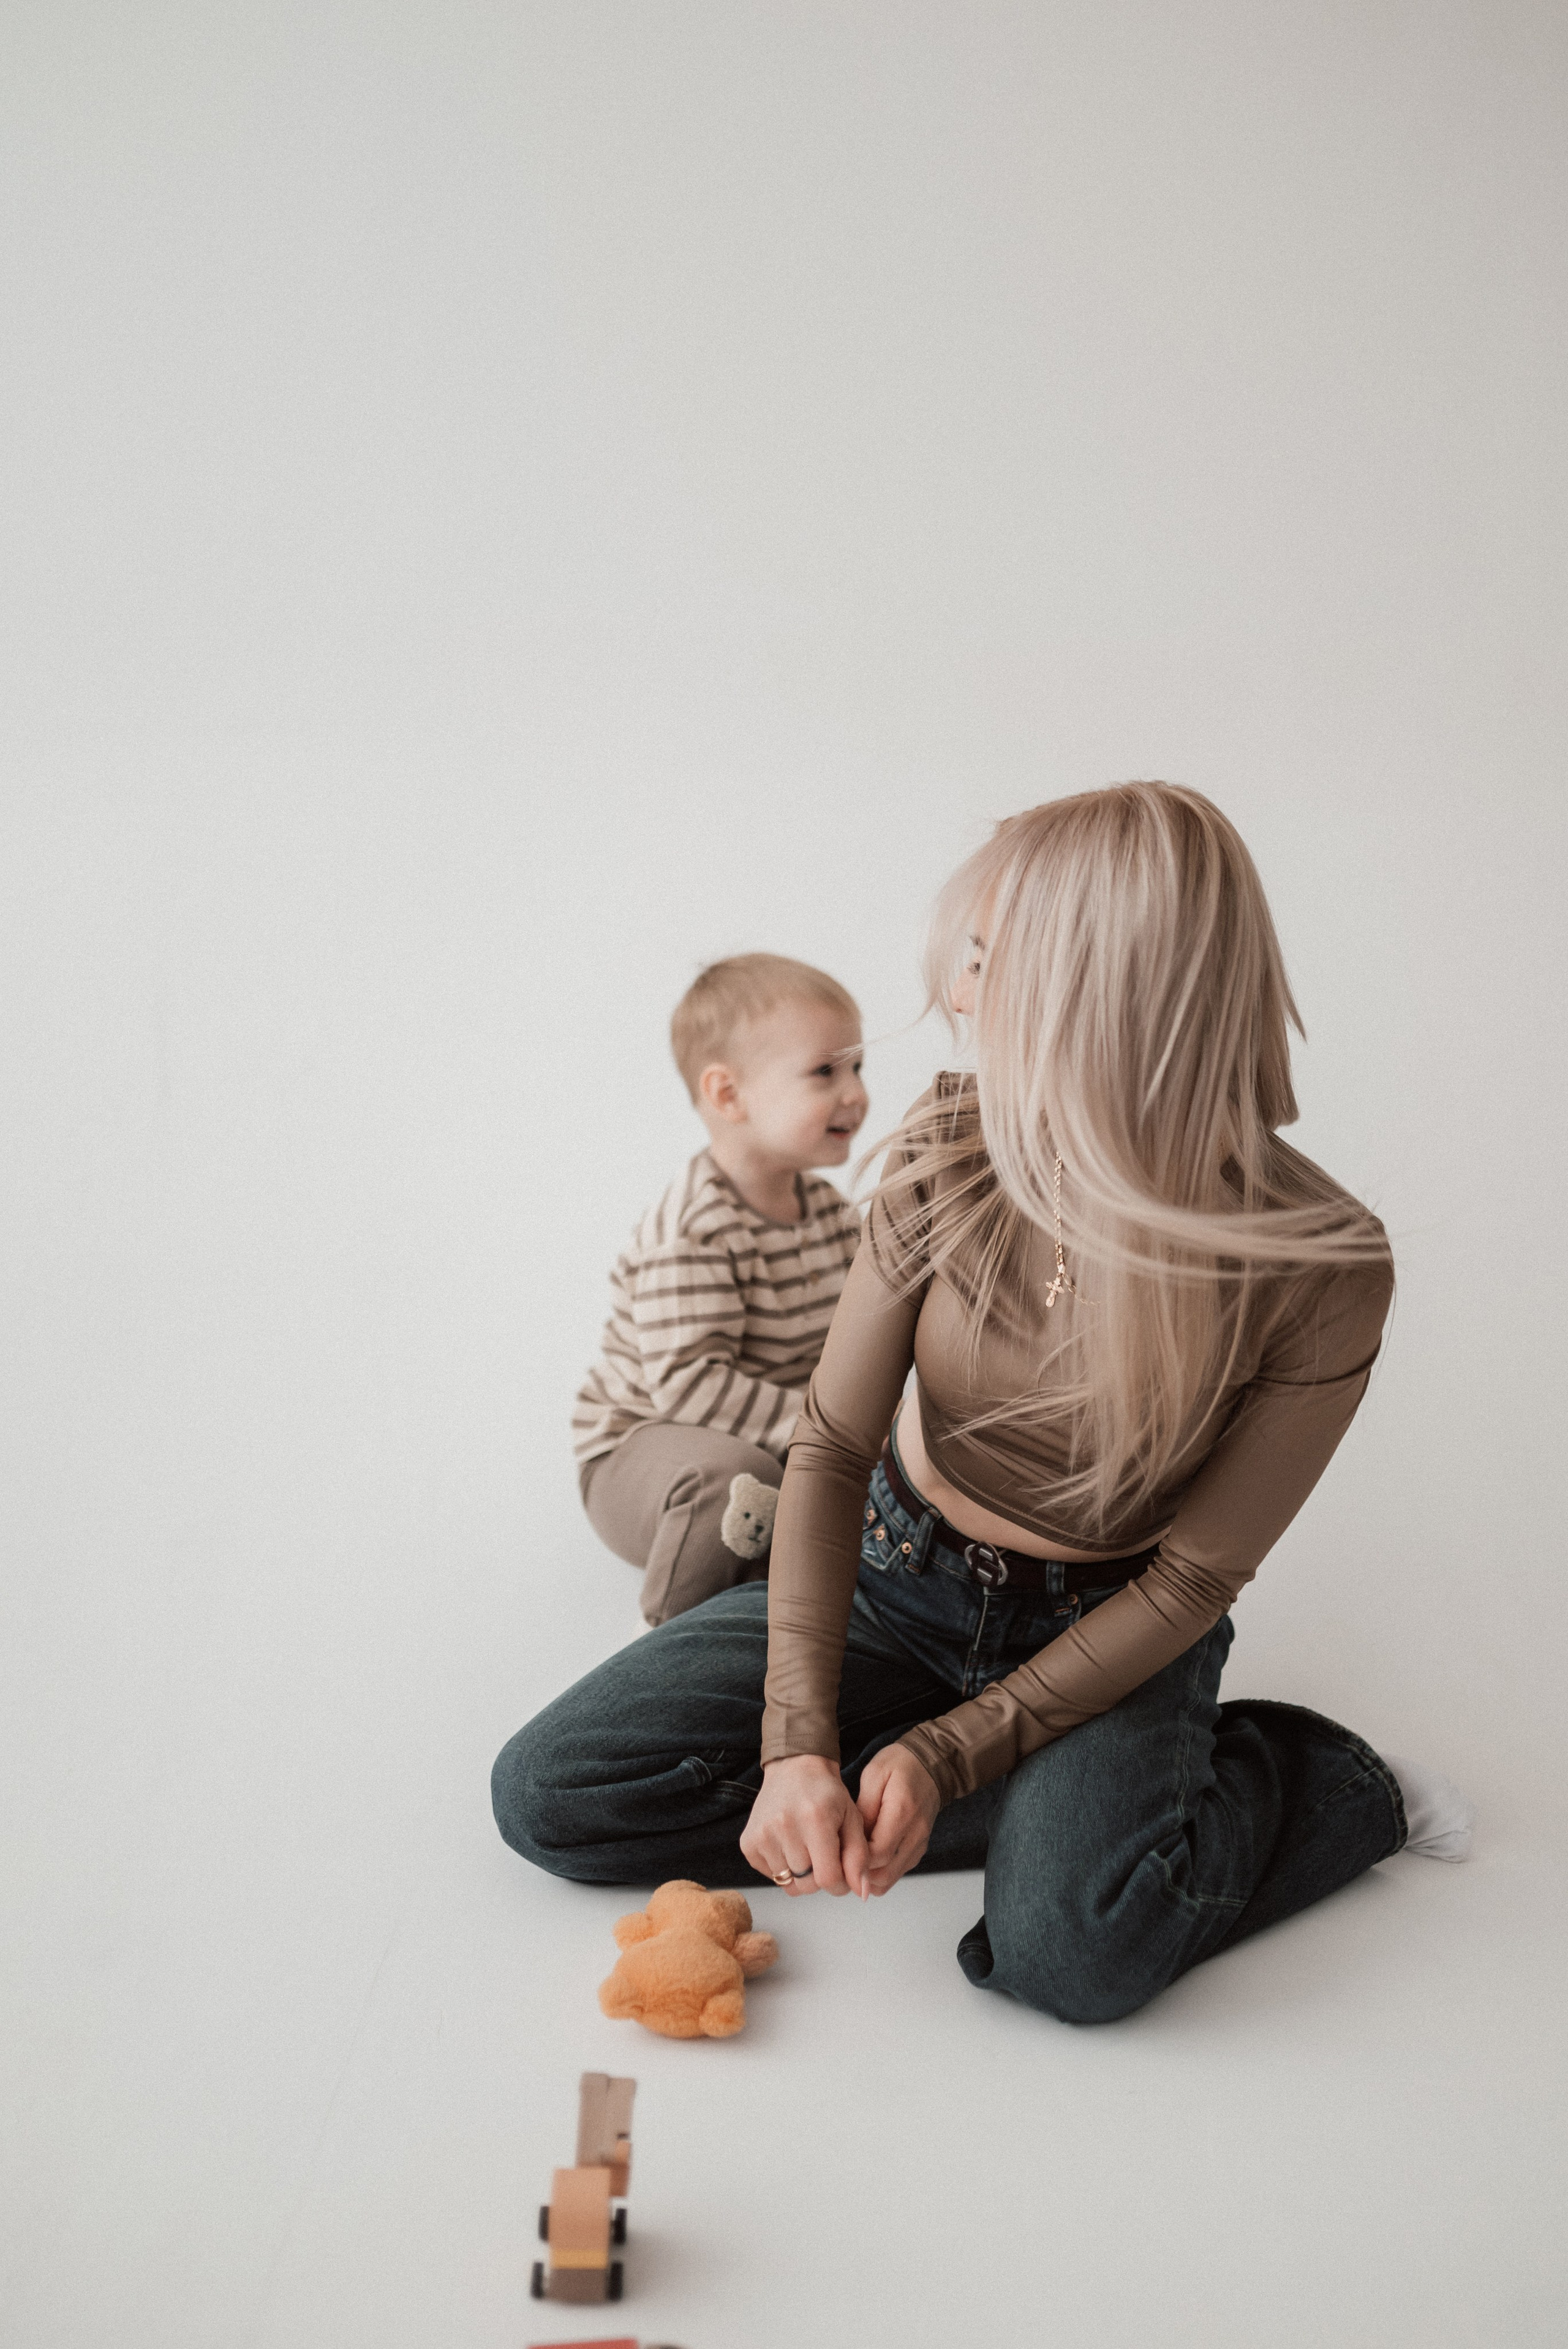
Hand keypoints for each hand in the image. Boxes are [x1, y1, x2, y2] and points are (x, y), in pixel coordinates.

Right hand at [740, 1754, 869, 1897]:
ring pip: (789, 1884)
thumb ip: (859, 1857)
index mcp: (815, 1819)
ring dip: (802, 1874)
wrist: (794, 1768)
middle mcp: (785, 1826)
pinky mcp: (748, 1843)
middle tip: (825, 1856)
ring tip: (807, 1848)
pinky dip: (784, 1868)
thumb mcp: (853, 1819)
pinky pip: (771, 1876)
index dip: (840, 1884)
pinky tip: (790, 1846)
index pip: (828, 1879)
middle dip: (821, 1878)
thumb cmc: (827, 1794)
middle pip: (808, 1885)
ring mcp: (762, 1835)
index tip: (842, 1872)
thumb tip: (862, 1893)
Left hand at [857, 1743, 940, 1895]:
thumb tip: (854, 1839)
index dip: (856, 1858)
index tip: (842, 1847)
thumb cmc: (900, 1765)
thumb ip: (863, 1808)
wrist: (932, 1764)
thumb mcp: (874, 1775)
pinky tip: (868, 1857)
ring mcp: (919, 1843)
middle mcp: (915, 1833)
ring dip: (869, 1876)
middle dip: (859, 1872)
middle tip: (842, 1858)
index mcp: (902, 1812)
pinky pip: (898, 1871)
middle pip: (884, 1873)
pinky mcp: (919, 1848)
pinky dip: (881, 1871)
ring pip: (891, 1877)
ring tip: (853, 1859)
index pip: (878, 1853)